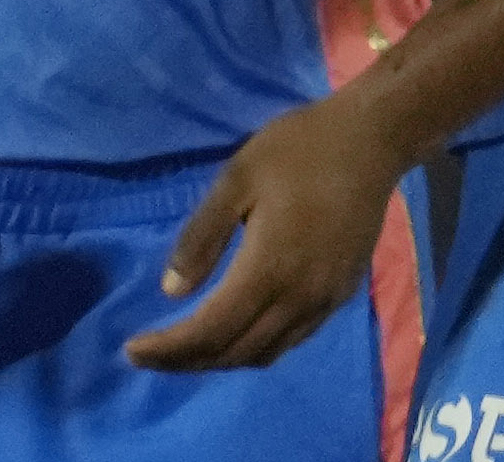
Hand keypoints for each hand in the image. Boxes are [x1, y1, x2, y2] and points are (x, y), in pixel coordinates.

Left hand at [124, 92, 408, 371]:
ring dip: (221, 360)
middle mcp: (299, 299)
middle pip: (236, 353)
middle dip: (187, 361)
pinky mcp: (340, 295)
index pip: (211, 330)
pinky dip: (254, 347)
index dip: (169, 349)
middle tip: (148, 355)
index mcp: (269, 269)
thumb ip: (202, 236)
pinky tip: (234, 330)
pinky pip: (290, 340)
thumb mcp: (237, 178)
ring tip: (183, 348)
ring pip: (265, 353)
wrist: (372, 140)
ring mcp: (325, 301)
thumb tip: (171, 291)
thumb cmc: (299, 149)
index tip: (131, 350)